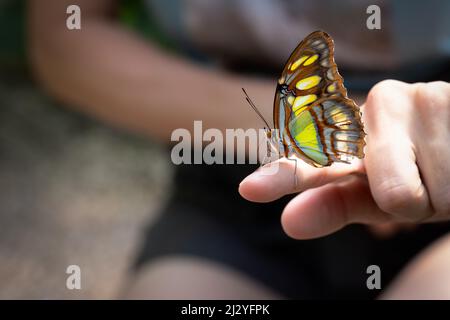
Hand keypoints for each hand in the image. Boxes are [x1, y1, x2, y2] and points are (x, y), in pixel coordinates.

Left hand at [239, 80, 449, 238]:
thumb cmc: (420, 171)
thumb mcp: (377, 195)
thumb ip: (333, 204)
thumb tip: (287, 223)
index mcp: (350, 128)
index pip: (313, 155)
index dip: (283, 175)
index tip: (250, 189)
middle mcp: (377, 105)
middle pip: (380, 188)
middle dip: (403, 198)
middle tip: (416, 179)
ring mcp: (418, 98)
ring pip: (409, 194)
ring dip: (434, 195)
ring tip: (444, 166)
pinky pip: (446, 186)